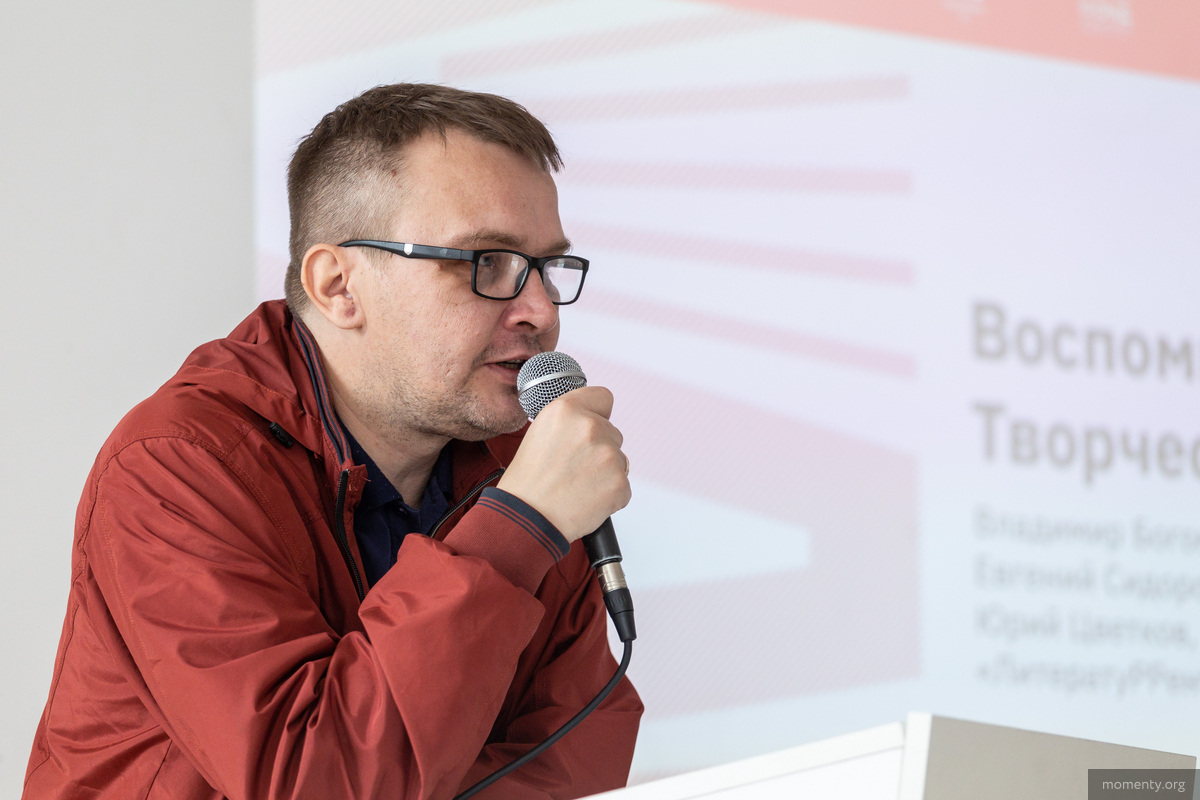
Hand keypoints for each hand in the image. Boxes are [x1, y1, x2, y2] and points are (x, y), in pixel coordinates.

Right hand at [497, 386, 630, 541]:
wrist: (527, 518)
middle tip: (573, 469)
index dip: (597, 414)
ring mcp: (608, 454)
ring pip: (619, 460)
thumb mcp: (540, 433)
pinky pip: (623, 486)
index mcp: (566, 410)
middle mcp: (590, 426)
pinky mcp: (619, 482)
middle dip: (599, 450)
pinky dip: (609, 495)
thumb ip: (570, 421)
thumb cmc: (529, 482)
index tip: (589, 429)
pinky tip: (585, 500)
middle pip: (613, 433)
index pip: (604, 397)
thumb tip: (595, 419)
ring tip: (577, 486)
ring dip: (605, 473)